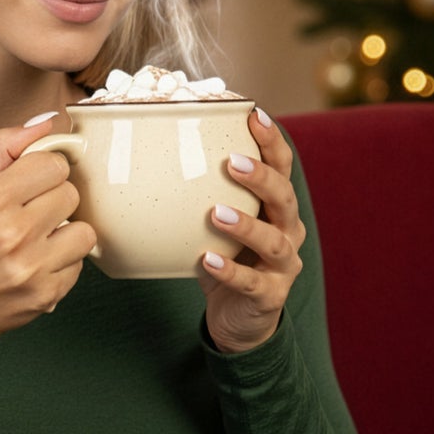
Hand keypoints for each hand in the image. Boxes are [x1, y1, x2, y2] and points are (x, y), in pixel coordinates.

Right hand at [0, 118, 95, 350]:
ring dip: (66, 233)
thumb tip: (47, 123)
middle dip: (54, 201)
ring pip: (84, 230)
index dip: (44, 172)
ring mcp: (33, 266)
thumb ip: (5, 150)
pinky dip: (63, 263)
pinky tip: (38, 265)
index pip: (54, 164)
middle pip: (71, 193)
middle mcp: (13, 232)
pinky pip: (80, 263)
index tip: (31, 185)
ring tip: (39, 241)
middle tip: (31, 216)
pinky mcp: (48, 294)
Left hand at [196, 107, 305, 353]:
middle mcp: (287, 232)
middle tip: (232, 162)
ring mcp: (282, 266)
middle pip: (285, 199)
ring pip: (274, 241)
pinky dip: (229, 272)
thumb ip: (197, 195)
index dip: (272, 141)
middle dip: (262, 178)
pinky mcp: (269, 296)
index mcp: (276, 208)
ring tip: (215, 213)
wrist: (238, 319)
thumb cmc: (224, 259)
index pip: (282, 167)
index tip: (253, 114)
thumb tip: (146, 156)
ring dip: (246, 225)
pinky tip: (206, 260)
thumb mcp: (214, 225)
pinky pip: (251, 283)